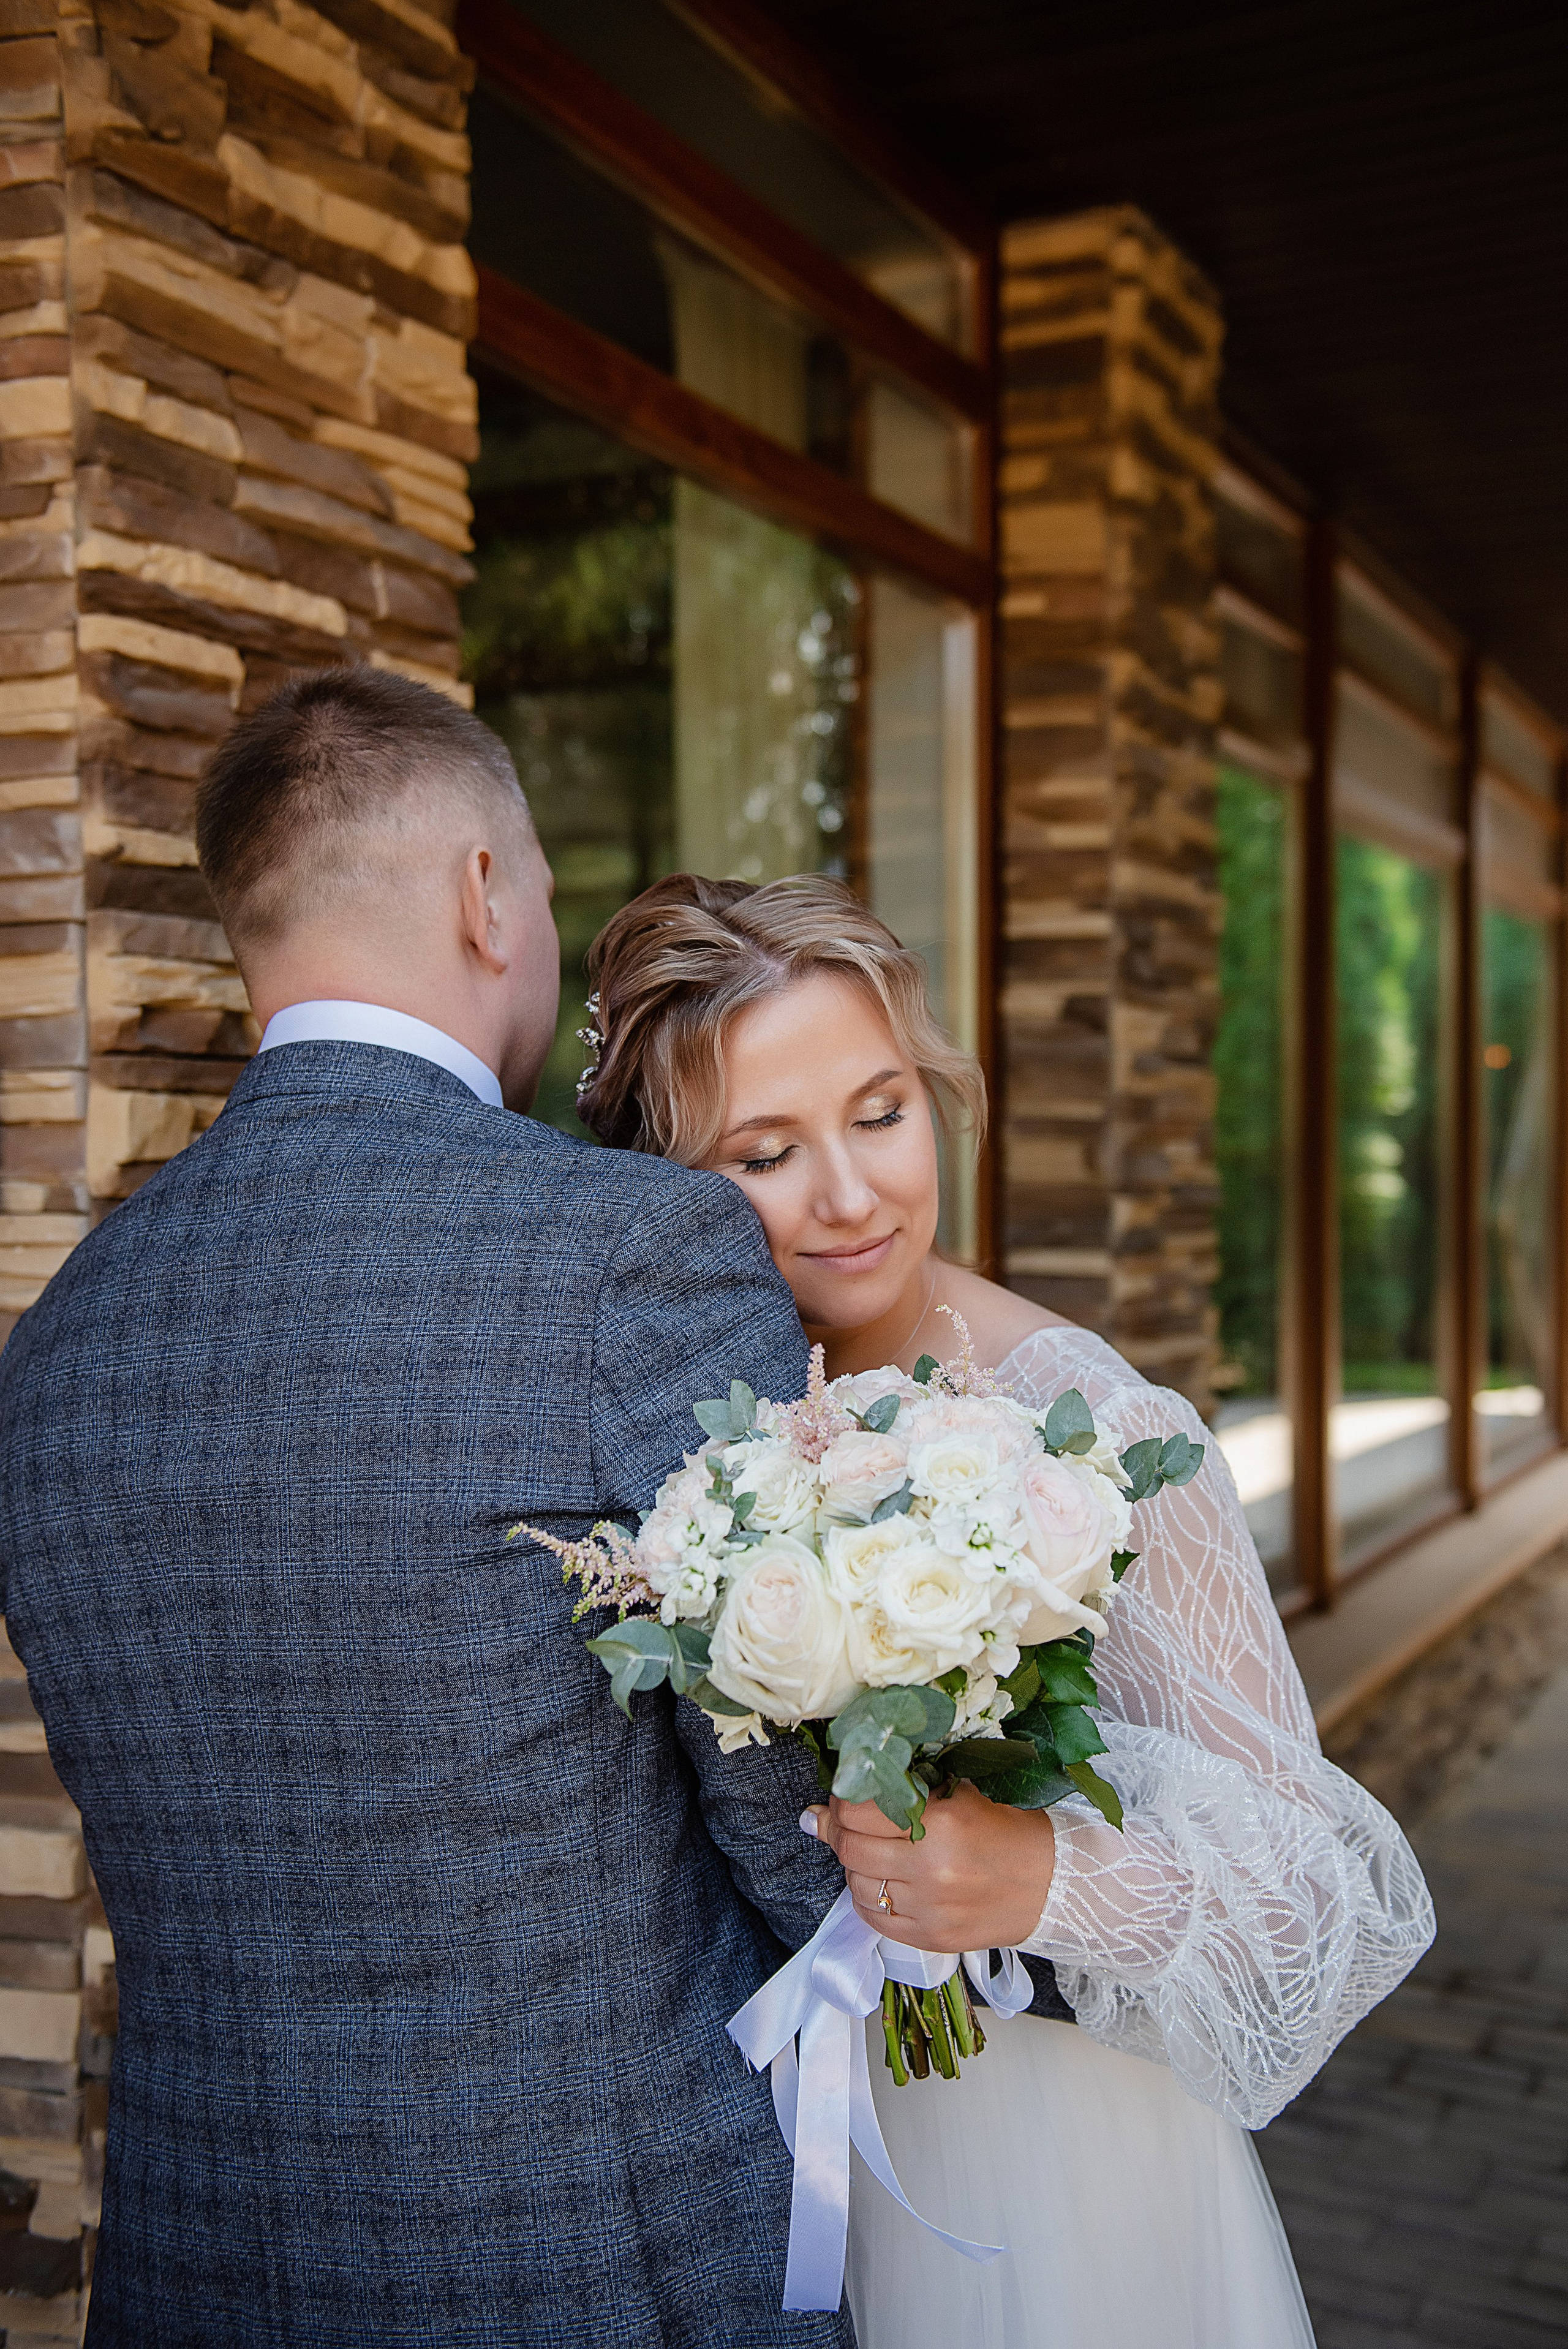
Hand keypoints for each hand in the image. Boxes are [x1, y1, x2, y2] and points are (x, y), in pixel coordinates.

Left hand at [808, 1781, 1054, 1952]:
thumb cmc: (1004, 1831)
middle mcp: (932, 1867)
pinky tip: (885, 1883)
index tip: (842, 1798)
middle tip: (843, 1822)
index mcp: (940, 1821)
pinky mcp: (932, 1938)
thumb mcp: (959, 1795)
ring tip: (874, 1853)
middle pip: (851, 1848)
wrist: (1051, 1882)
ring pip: (857, 1884)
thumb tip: (830, 1806)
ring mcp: (930, 1908)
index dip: (841, 1802)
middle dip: (839, 1831)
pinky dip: (870, 1898)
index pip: (858, 1811)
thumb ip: (902, 1793)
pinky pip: (875, 1918)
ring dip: (856, 1865)